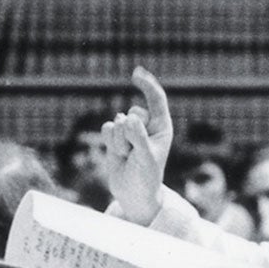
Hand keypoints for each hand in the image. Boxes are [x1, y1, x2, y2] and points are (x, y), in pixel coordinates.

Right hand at [92, 66, 172, 224]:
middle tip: (135, 153)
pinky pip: (106, 128)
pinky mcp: (116, 137)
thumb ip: (139, 137)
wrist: (133, 193)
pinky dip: (109, 142)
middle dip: (129, 134)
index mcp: (162, 126)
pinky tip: (117, 154)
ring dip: (119, 142)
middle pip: (131, 113)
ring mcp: (130, 130)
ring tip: (128, 156)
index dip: (147, 84)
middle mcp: (146, 125)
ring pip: (117, 122)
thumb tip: (129, 117)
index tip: (136, 73)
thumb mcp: (146, 158)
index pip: (155, 98)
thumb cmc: (147, 176)